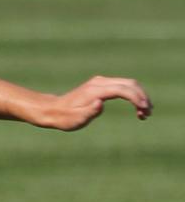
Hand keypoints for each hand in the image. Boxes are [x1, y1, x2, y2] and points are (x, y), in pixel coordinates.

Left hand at [37, 76, 151, 130]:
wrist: (53, 110)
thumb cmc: (64, 118)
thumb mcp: (76, 119)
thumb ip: (89, 111)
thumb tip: (100, 103)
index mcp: (95, 90)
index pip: (122, 89)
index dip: (135, 98)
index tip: (144, 110)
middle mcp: (100, 82)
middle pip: (129, 83)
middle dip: (142, 96)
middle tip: (148, 112)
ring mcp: (101, 82)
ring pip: (128, 84)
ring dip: (140, 96)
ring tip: (145, 113)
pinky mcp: (102, 85)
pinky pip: (123, 87)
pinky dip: (133, 95)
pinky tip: (136, 108)